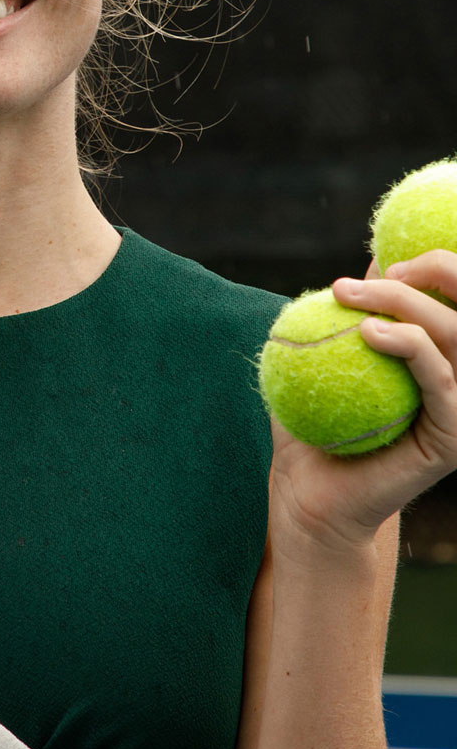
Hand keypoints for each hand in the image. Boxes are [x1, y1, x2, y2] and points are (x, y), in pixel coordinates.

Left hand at [266, 251, 456, 555]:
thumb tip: (378, 257)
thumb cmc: (313, 419)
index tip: (387, 257)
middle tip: (381, 270)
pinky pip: (441, 380)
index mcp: (444, 355)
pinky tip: (370, 331)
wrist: (307, 491)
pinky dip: (411, 346)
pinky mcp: (452, 438)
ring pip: (454, 335)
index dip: (442, 264)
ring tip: (350, 295)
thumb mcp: (328, 351)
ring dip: (406, 303)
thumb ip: (359, 307)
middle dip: (437, 271)